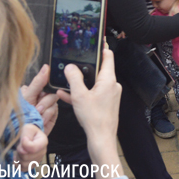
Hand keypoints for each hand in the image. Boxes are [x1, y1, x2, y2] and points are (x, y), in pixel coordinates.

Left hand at [15, 124, 46, 170]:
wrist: (30, 137)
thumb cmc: (29, 132)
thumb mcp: (28, 128)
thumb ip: (26, 135)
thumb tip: (24, 144)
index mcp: (43, 142)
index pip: (33, 148)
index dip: (24, 145)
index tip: (23, 139)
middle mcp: (42, 152)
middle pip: (26, 157)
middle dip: (19, 151)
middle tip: (20, 145)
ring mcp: (37, 160)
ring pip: (24, 164)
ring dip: (18, 157)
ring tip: (19, 150)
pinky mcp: (31, 166)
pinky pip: (22, 169)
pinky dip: (18, 164)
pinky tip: (18, 157)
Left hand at [20, 65, 59, 134]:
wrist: (24, 136)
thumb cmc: (19, 117)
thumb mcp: (27, 97)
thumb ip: (38, 82)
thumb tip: (46, 67)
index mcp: (33, 89)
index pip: (44, 79)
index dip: (46, 83)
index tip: (43, 90)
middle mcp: (40, 95)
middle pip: (51, 90)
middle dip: (44, 100)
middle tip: (36, 108)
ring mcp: (47, 104)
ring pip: (54, 100)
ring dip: (45, 109)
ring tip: (37, 116)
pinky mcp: (52, 113)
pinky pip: (54, 109)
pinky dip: (47, 115)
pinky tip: (41, 120)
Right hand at [57, 44, 122, 178]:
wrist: (101, 140)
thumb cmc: (94, 118)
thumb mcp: (79, 95)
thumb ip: (74, 79)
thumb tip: (70, 67)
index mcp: (109, 80)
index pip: (108, 56)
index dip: (102, 47)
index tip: (97, 39)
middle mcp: (112, 86)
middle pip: (99, 70)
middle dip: (86, 66)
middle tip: (75, 60)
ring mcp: (109, 96)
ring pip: (94, 83)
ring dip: (81, 82)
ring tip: (66, 79)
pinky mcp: (105, 105)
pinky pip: (92, 94)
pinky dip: (82, 93)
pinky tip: (66, 95)